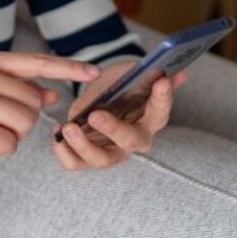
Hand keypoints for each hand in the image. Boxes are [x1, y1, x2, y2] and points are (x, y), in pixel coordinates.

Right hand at [0, 50, 100, 179]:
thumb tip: (53, 91)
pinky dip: (1, 148)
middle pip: (34, 101)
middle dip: (23, 120)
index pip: (38, 62)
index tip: (95, 72)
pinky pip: (8, 142)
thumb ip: (19, 90)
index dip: (69, 68)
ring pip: (25, 121)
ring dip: (11, 135)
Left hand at [51, 62, 187, 170]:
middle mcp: (135, 139)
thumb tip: (180, 73)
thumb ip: (148, 74)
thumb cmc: (122, 85)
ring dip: (83, 146)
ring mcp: (113, 151)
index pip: (161, 109)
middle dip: (113, 129)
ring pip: (102, 160)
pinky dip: (64, 153)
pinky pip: (76, 164)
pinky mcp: (89, 157)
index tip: (162, 81)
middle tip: (95, 115)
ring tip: (67, 127)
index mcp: (152, 117)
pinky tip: (57, 132)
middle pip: (130, 141)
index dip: (163, 96)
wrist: (103, 95)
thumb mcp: (132, 74)